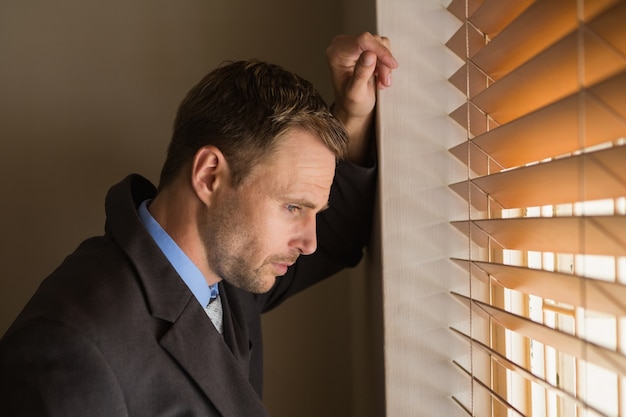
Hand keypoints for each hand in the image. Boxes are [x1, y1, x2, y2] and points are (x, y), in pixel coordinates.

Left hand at [326, 32, 397, 163]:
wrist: (352, 108)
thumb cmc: (351, 103)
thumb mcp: (356, 93)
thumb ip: (361, 74)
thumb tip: (369, 54)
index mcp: (336, 54)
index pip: (362, 40)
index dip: (380, 50)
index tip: (392, 65)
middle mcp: (341, 45)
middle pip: (372, 41)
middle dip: (383, 62)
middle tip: (384, 82)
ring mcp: (352, 45)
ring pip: (379, 43)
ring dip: (384, 64)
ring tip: (381, 82)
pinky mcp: (361, 47)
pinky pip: (380, 46)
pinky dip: (384, 62)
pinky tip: (379, 76)